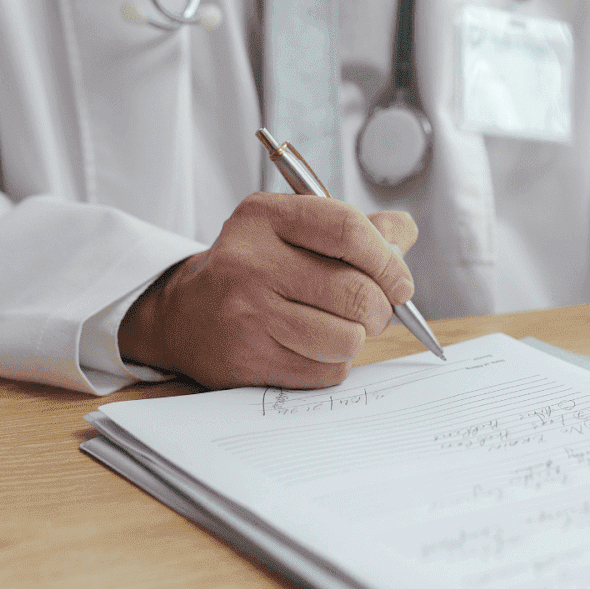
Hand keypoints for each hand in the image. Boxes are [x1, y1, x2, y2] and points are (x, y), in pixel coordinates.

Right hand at [119, 194, 418, 389]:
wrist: (185, 315)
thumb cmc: (255, 269)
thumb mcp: (291, 231)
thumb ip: (353, 228)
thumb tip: (403, 234)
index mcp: (264, 217)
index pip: (347, 229)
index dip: (388, 260)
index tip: (400, 281)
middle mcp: (249, 261)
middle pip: (354, 291)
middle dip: (381, 308)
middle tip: (374, 311)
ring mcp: (246, 313)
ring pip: (346, 338)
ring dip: (356, 339)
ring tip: (340, 329)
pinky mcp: (247, 360)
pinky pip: (325, 371)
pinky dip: (333, 364)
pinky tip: (312, 348)